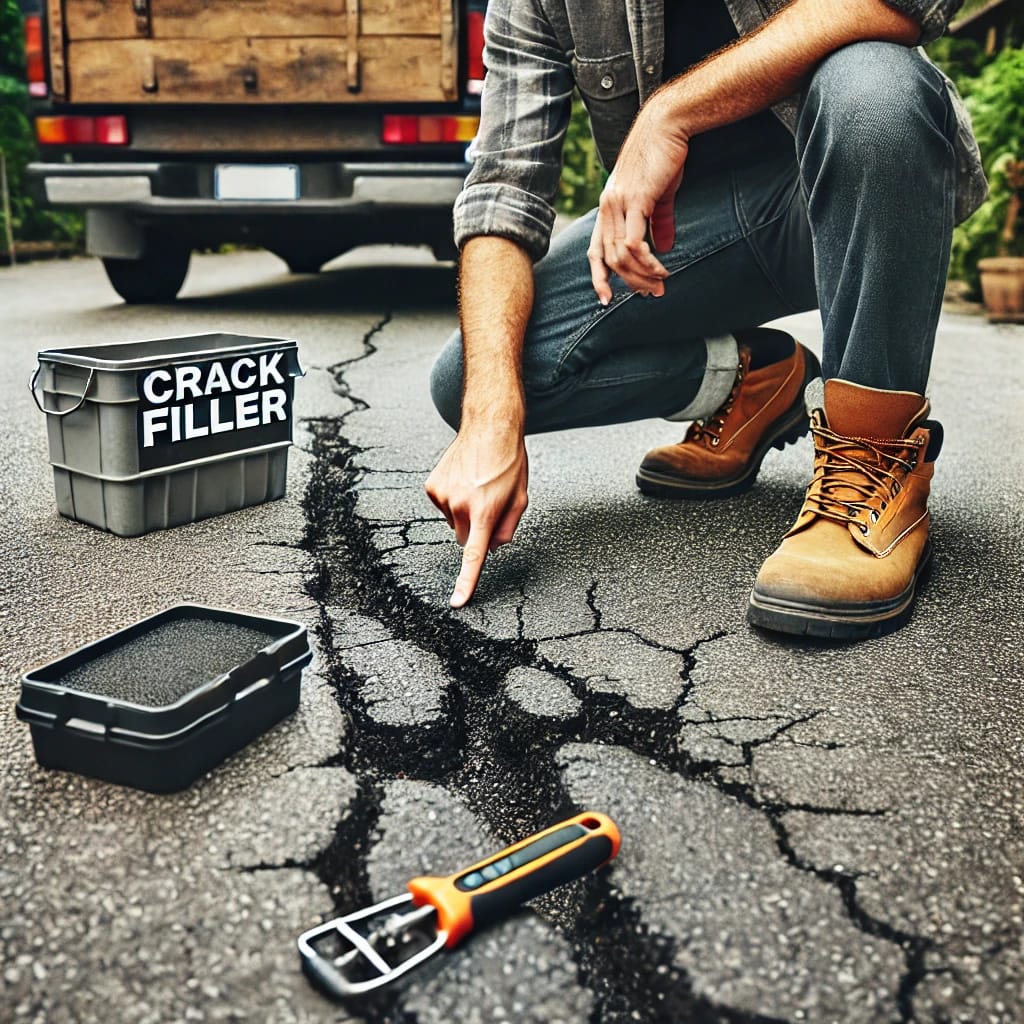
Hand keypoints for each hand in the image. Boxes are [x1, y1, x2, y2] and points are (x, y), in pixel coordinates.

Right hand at [425, 422, 528, 607]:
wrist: (489, 426)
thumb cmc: (509, 462)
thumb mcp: (520, 499)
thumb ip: (508, 529)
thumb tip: (493, 548)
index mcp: (485, 512)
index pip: (474, 555)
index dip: (466, 582)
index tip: (457, 602)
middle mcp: (459, 505)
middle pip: (466, 538)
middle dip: (477, 529)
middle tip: (489, 503)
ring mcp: (442, 496)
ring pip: (454, 522)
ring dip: (465, 511)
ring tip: (477, 486)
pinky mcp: (432, 486)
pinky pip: (443, 507)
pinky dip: (453, 499)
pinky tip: (464, 481)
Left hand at [588, 96, 688, 303]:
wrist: (668, 125)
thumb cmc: (664, 155)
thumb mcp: (659, 194)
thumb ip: (658, 222)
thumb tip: (664, 247)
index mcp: (608, 207)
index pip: (595, 250)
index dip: (598, 277)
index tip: (606, 298)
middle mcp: (607, 207)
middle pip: (609, 259)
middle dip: (630, 283)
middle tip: (652, 295)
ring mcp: (618, 204)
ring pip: (621, 255)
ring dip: (641, 276)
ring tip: (660, 286)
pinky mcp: (635, 200)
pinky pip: (634, 243)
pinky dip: (646, 262)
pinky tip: (661, 270)